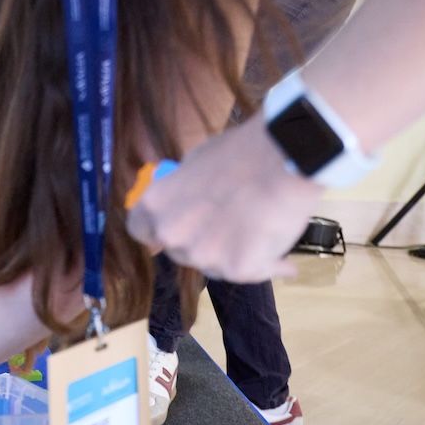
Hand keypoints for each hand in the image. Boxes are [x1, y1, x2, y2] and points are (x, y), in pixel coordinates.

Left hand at [126, 114, 322, 281]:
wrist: (284, 155)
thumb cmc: (240, 151)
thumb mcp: (195, 163)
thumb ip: (181, 191)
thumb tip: (181, 202)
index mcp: (155, 206)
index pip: (140, 231)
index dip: (159, 230)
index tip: (177, 226)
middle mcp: (172, 235)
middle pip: (180, 250)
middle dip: (200, 242)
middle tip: (229, 225)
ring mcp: (204, 255)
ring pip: (215, 266)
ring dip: (233, 256)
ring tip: (260, 235)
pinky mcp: (238, 269)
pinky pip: (252, 273)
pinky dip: (268, 266)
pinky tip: (284, 260)